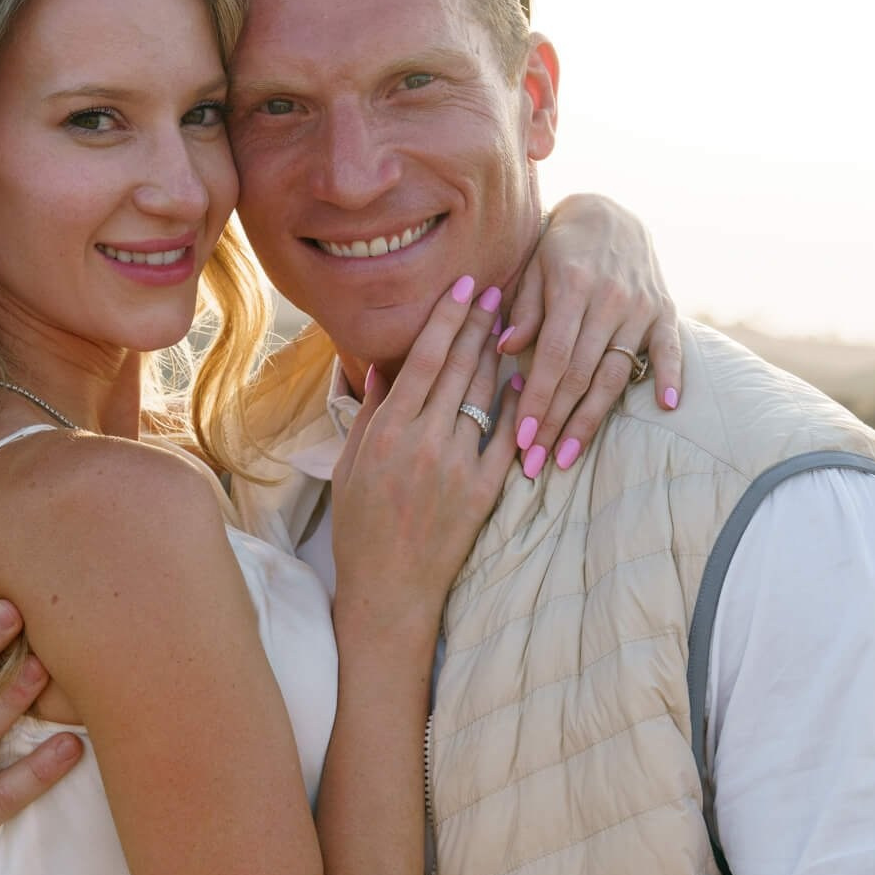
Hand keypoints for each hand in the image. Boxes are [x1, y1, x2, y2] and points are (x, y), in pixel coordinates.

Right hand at [331, 277, 517, 642]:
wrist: (389, 589)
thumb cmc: (361, 529)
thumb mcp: (349, 466)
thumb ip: (370, 414)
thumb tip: (380, 367)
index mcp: (388, 431)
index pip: (425, 358)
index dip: (448, 317)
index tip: (464, 285)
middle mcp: (424, 441)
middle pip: (460, 368)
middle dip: (479, 324)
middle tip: (497, 290)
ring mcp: (457, 466)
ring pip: (486, 396)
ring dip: (499, 357)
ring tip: (510, 325)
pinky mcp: (483, 492)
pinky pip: (508, 438)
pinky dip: (517, 408)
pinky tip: (524, 382)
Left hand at [501, 195, 681, 477]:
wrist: (607, 213)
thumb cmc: (558, 247)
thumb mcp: (532, 267)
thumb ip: (524, 308)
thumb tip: (507, 348)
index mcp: (574, 287)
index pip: (553, 356)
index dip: (536, 399)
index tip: (520, 437)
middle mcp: (611, 299)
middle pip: (581, 375)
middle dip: (555, 423)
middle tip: (535, 463)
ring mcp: (641, 307)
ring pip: (615, 374)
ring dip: (592, 419)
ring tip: (569, 455)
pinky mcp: (664, 311)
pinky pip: (669, 348)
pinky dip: (670, 375)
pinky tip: (666, 406)